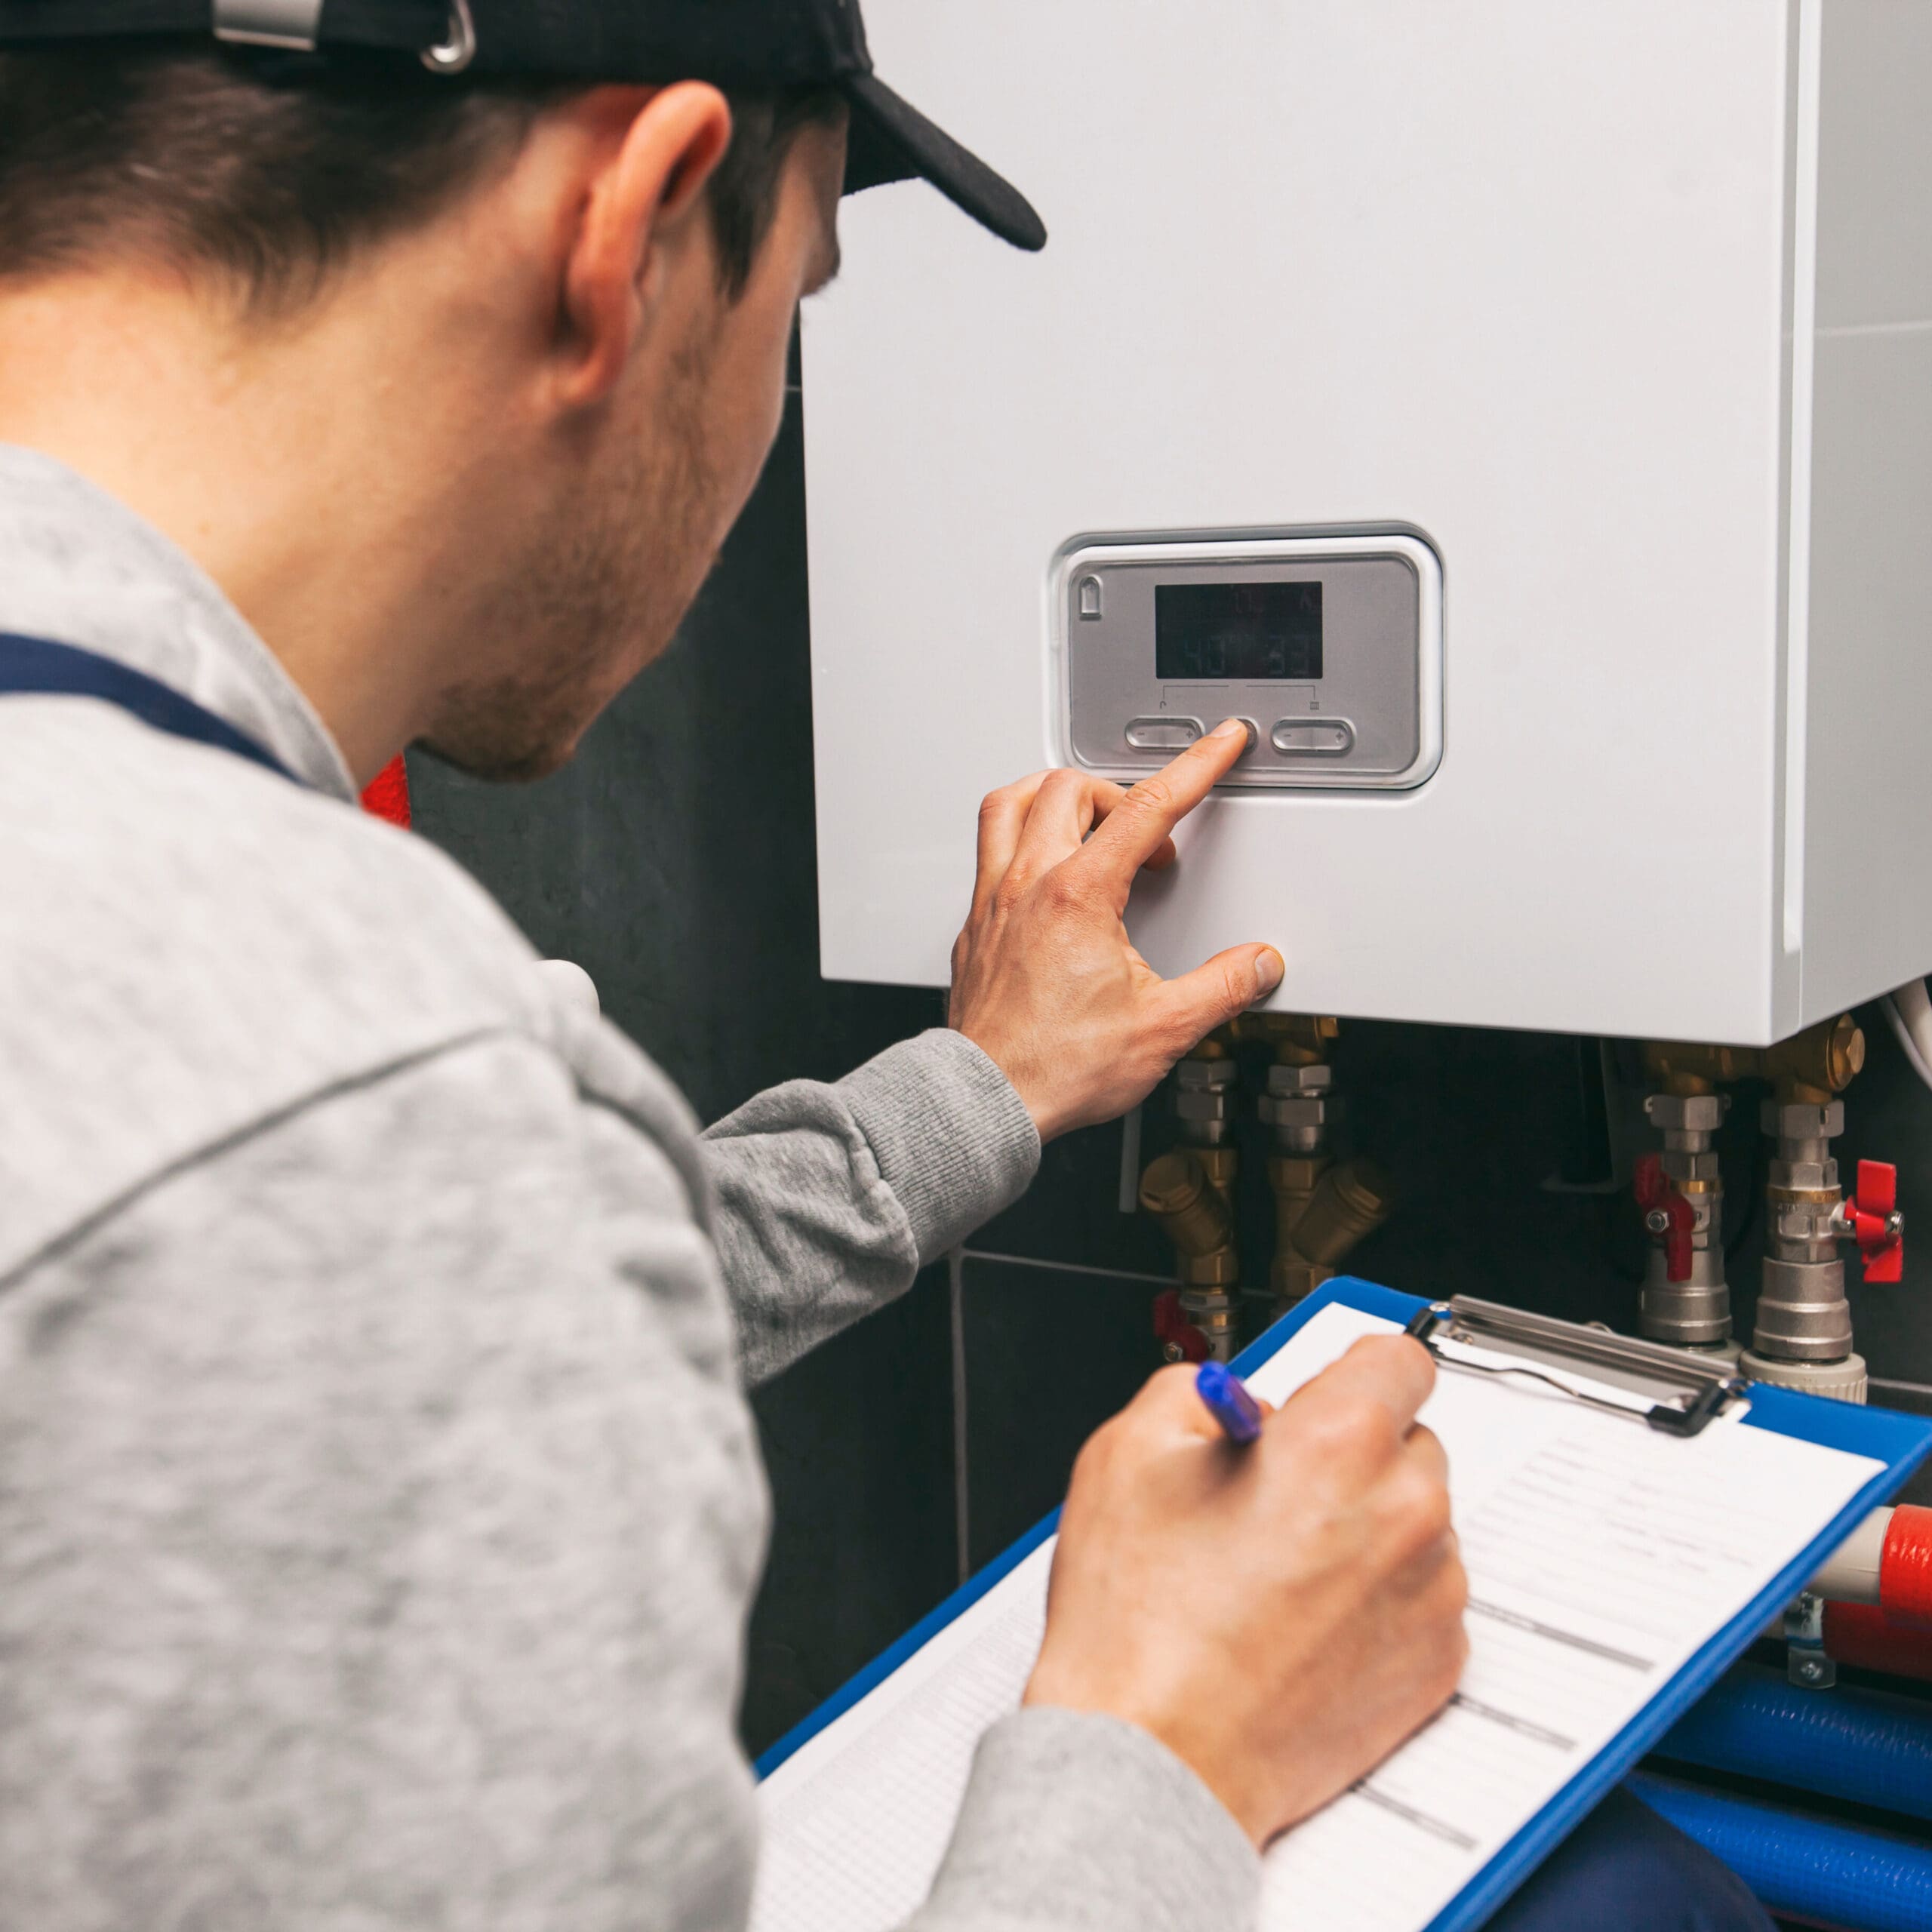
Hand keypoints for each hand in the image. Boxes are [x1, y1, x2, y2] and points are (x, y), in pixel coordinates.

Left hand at [948, 720, 1282, 1140]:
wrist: (986, 1101)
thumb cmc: (1054, 1068)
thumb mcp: (1163, 1028)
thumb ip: (1221, 988)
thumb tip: (1257, 965)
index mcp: (1078, 896)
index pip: (1147, 807)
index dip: (1194, 767)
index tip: (1219, 744)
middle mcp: (1028, 885)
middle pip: (1071, 788)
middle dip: (1123, 794)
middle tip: (1154, 835)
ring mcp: (993, 901)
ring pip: (1011, 804)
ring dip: (1055, 796)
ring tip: (1089, 819)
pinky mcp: (974, 927)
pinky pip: (989, 851)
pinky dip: (1021, 838)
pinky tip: (1044, 870)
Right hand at [1024, 1337, 1466, 1846]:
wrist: (1154, 1762)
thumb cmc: (1139, 1627)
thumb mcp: (1129, 1451)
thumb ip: (1197, 1392)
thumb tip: (1238, 1402)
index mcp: (1338, 1444)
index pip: (1401, 1359)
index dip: (1350, 1370)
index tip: (1326, 1392)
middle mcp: (1403, 1514)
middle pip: (1409, 1440)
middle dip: (1350, 1453)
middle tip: (1275, 1492)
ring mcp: (1428, 1596)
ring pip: (1416, 1522)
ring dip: (1367, 1526)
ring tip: (1278, 1569)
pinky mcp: (1435, 1665)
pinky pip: (1421, 1597)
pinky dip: (1376, 1597)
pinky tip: (1301, 1620)